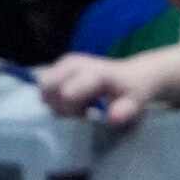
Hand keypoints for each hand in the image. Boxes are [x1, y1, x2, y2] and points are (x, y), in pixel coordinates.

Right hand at [38, 51, 162, 127]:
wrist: (133, 74)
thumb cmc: (132, 92)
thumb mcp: (135, 105)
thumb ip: (124, 112)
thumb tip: (112, 118)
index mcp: (93, 74)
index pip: (66, 95)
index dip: (73, 111)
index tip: (88, 115)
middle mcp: (75, 64)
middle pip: (48, 88)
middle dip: (58, 106)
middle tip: (79, 111)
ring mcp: (66, 62)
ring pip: (44, 87)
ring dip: (56, 101)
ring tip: (78, 105)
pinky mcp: (61, 64)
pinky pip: (47, 84)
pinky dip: (56, 95)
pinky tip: (74, 98)